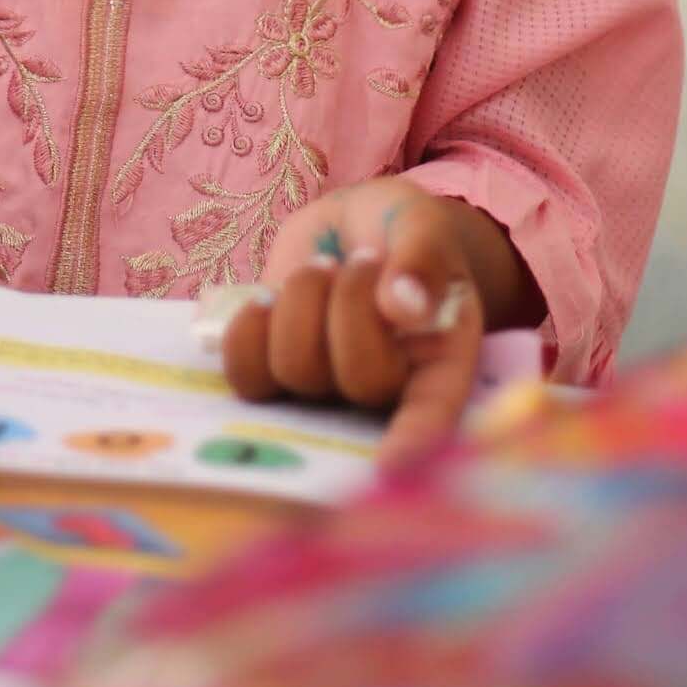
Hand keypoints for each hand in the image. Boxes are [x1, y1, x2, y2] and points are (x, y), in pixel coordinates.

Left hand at [223, 179, 488, 466]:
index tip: (392, 464)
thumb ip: (422, 258)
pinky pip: (245, 372)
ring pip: (297, 368)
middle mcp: (385, 389)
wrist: (350, 221)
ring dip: (303, 299)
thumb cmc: (402, 228)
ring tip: (325, 266)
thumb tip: (405, 308)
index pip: (432, 415)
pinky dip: (247, 329)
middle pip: (359, 379)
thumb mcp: (422, 225)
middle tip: (364, 258)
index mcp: (440, 361)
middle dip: (352, 303)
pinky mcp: (273, 371)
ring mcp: (326, 386)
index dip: (413, 441)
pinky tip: (267, 298)